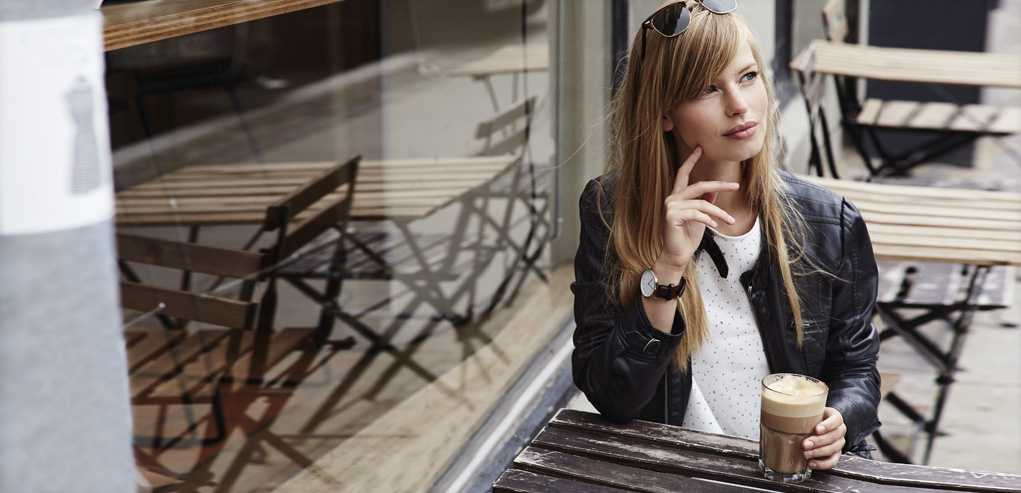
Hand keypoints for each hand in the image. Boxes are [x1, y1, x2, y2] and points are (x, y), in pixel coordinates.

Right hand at [659, 146, 738, 268]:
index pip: (683, 174)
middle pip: (698, 185)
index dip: (691, 160)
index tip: (700, 148)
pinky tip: (715, 227)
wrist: (677, 256)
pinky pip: (697, 214)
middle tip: (736, 185)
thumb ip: (705, 203)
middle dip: (719, 184)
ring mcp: (670, 207)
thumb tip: (714, 191)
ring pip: (702, 203)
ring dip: (719, 212)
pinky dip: (709, 220)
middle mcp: (672, 199)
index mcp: (677, 197)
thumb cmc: (687, 237)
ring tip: (730, 221)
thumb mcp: (701, 218)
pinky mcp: (672, 216)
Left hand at [803, 407, 845, 469]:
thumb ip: (801, 413)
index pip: (836, 419)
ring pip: (834, 449)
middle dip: (818, 441)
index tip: (817, 429)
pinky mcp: (836, 454)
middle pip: (834, 436)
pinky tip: (811, 463)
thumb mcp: (809, 413)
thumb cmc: (812, 419)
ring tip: (805, 454)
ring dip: (818, 453)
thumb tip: (782, 414)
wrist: (817, 428)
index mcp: (835, 418)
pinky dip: (822, 464)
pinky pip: (832, 461)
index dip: (827, 425)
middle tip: (805, 444)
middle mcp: (839, 430)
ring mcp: (839, 443)